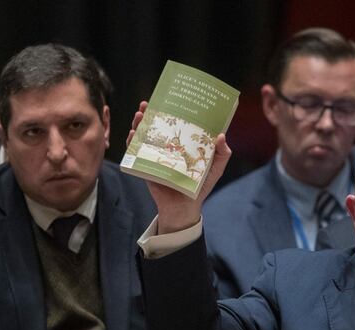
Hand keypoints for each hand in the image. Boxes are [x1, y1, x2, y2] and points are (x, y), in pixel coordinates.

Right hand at [127, 101, 231, 233]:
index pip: (176, 122)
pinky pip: (136, 152)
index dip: (171, 110)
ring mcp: (156, 155)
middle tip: (147, 104)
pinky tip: (133, 135)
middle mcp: (168, 146)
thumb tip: (221, 135)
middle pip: (157, 125)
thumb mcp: (215, 169)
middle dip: (150, 112)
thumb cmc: (201, 186)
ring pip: (144, 135)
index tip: (168, 98)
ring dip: (139, 124)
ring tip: (139, 115)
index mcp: (183, 143)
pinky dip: (132, 142)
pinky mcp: (146, 166)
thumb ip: (222, 154)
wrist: (185, 207)